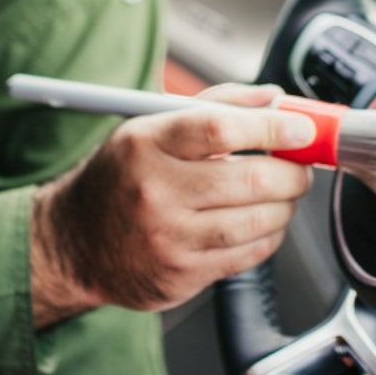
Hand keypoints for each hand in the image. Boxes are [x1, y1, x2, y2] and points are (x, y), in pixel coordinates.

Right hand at [29, 82, 314, 322]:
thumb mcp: (150, 127)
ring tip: (284, 195)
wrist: (74, 243)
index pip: (219, 128)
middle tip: (301, 167)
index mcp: (146, 144)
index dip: (271, 127)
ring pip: (254, 222)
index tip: (302, 129)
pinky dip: (267, 237)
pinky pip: (245, 256)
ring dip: (284, 207)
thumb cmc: (121, 178)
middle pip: (247, 179)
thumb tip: (274, 99)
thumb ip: (215, 106)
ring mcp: (167, 238)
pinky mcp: (180, 275)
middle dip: (291, 173)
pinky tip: (263, 224)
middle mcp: (154, 192)